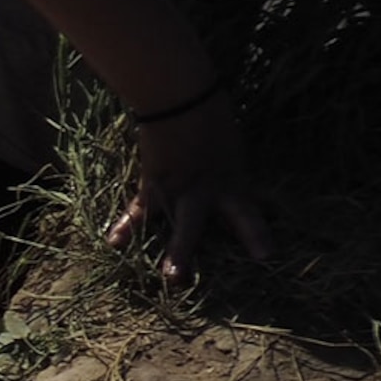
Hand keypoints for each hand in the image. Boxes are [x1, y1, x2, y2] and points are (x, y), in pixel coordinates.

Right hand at [109, 93, 268, 282]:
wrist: (177, 102)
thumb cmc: (210, 115)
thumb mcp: (230, 145)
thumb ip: (229, 167)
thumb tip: (228, 174)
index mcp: (232, 180)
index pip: (250, 211)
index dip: (259, 233)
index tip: (267, 256)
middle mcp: (208, 192)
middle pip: (228, 224)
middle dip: (241, 244)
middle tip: (251, 264)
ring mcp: (180, 191)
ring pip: (181, 226)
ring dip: (178, 253)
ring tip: (171, 278)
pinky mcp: (153, 185)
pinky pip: (139, 210)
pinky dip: (125, 226)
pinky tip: (113, 243)